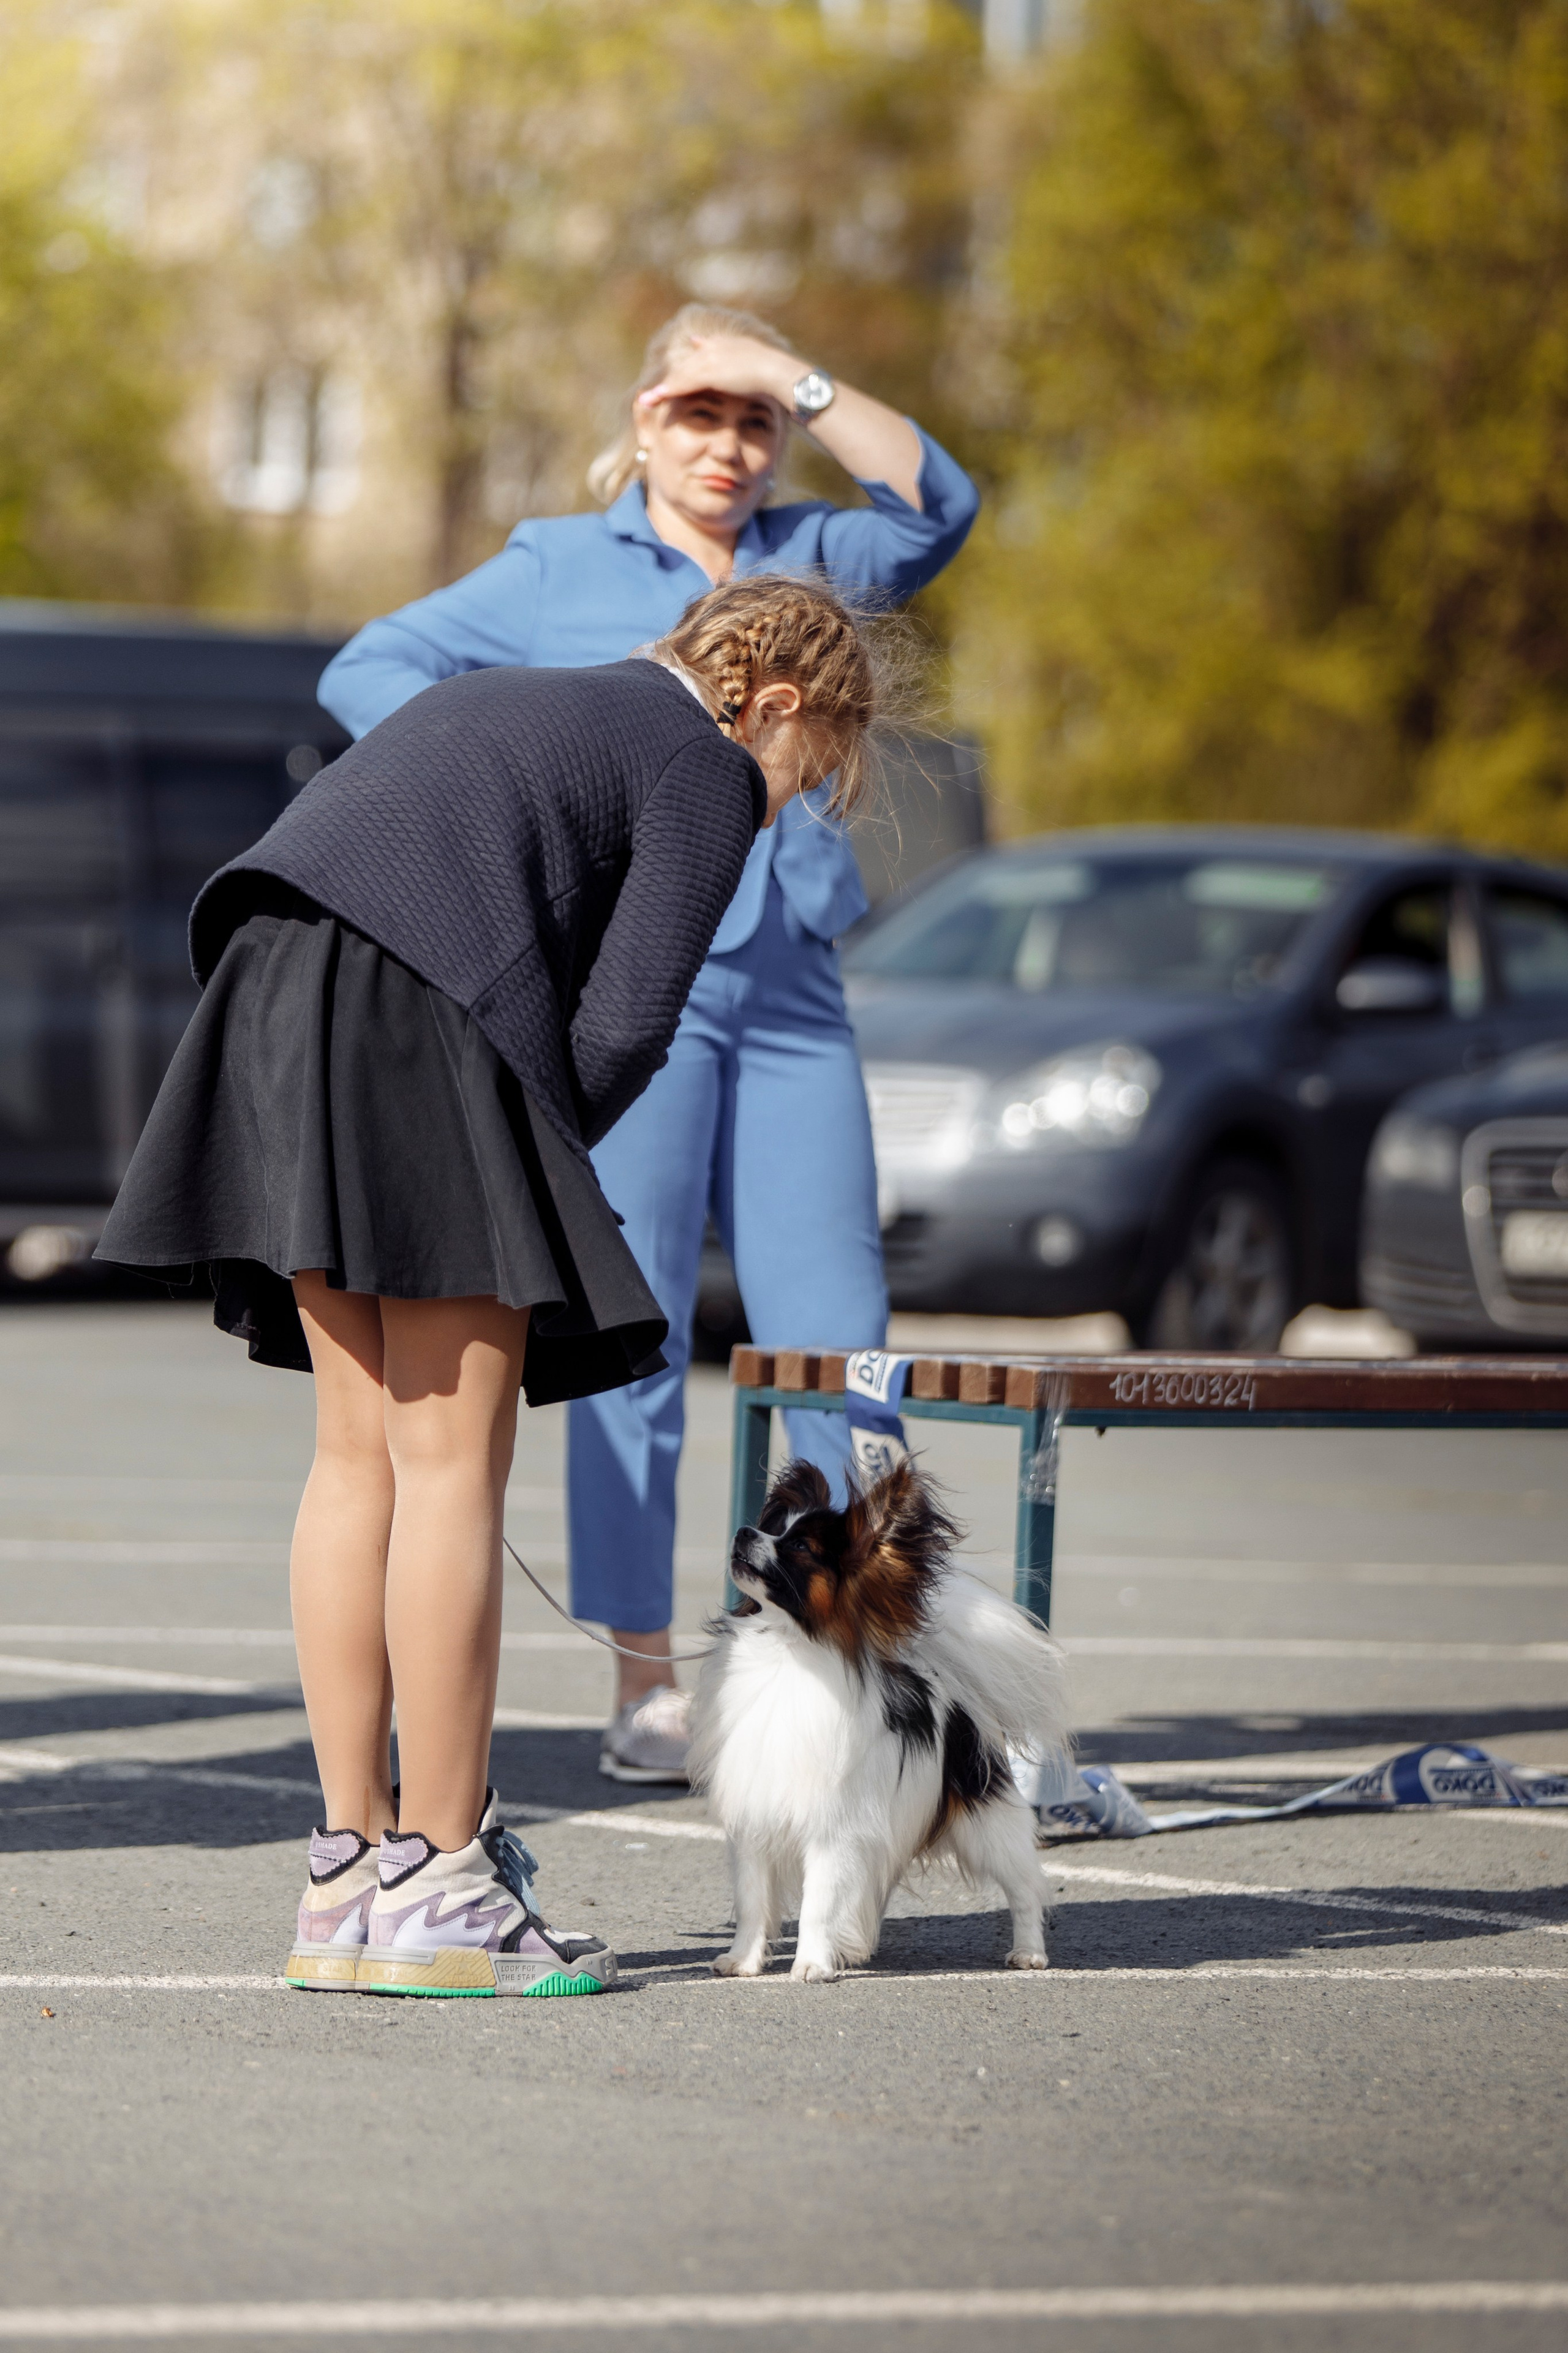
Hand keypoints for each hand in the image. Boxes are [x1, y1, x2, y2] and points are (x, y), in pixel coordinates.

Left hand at [638, 334, 798, 415]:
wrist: (779, 374)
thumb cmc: (779, 377)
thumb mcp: (765, 370)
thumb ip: (753, 370)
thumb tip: (759, 377)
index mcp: (730, 345)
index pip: (705, 349)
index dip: (695, 355)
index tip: (686, 354)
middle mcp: (716, 348)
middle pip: (687, 365)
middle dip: (670, 378)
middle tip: (653, 390)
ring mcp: (710, 359)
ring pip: (679, 375)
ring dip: (661, 389)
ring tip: (645, 400)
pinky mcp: (707, 372)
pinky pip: (681, 383)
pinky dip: (666, 392)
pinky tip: (653, 399)